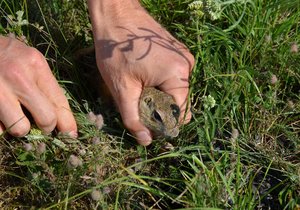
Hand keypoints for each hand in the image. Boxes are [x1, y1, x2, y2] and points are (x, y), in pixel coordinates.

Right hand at [0, 36, 76, 136]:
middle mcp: (19, 78)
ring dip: (21, 128)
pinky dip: (2, 126)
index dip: (68, 123)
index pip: (59, 101)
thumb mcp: (30, 60)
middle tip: (43, 125)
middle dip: (47, 127)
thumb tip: (59, 117)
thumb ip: (44, 85)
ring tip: (16, 117)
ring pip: (20, 129)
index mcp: (36, 66)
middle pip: (46, 119)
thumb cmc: (6, 53)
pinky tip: (2, 113)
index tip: (71, 134)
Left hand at [88, 1, 193, 145]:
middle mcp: (187, 66)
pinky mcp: (177, 51)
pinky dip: (162, 84)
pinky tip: (145, 77)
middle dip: (161, 111)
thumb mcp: (122, 89)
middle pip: (180, 103)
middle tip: (139, 106)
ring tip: (140, 89)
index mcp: (178, 76)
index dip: (165, 125)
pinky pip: (174, 77)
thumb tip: (145, 141)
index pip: (181, 114)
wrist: (115, 13)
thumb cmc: (115, 50)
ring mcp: (184, 57)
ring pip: (177, 91)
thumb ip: (133, 118)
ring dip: (160, 97)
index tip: (148, 125)